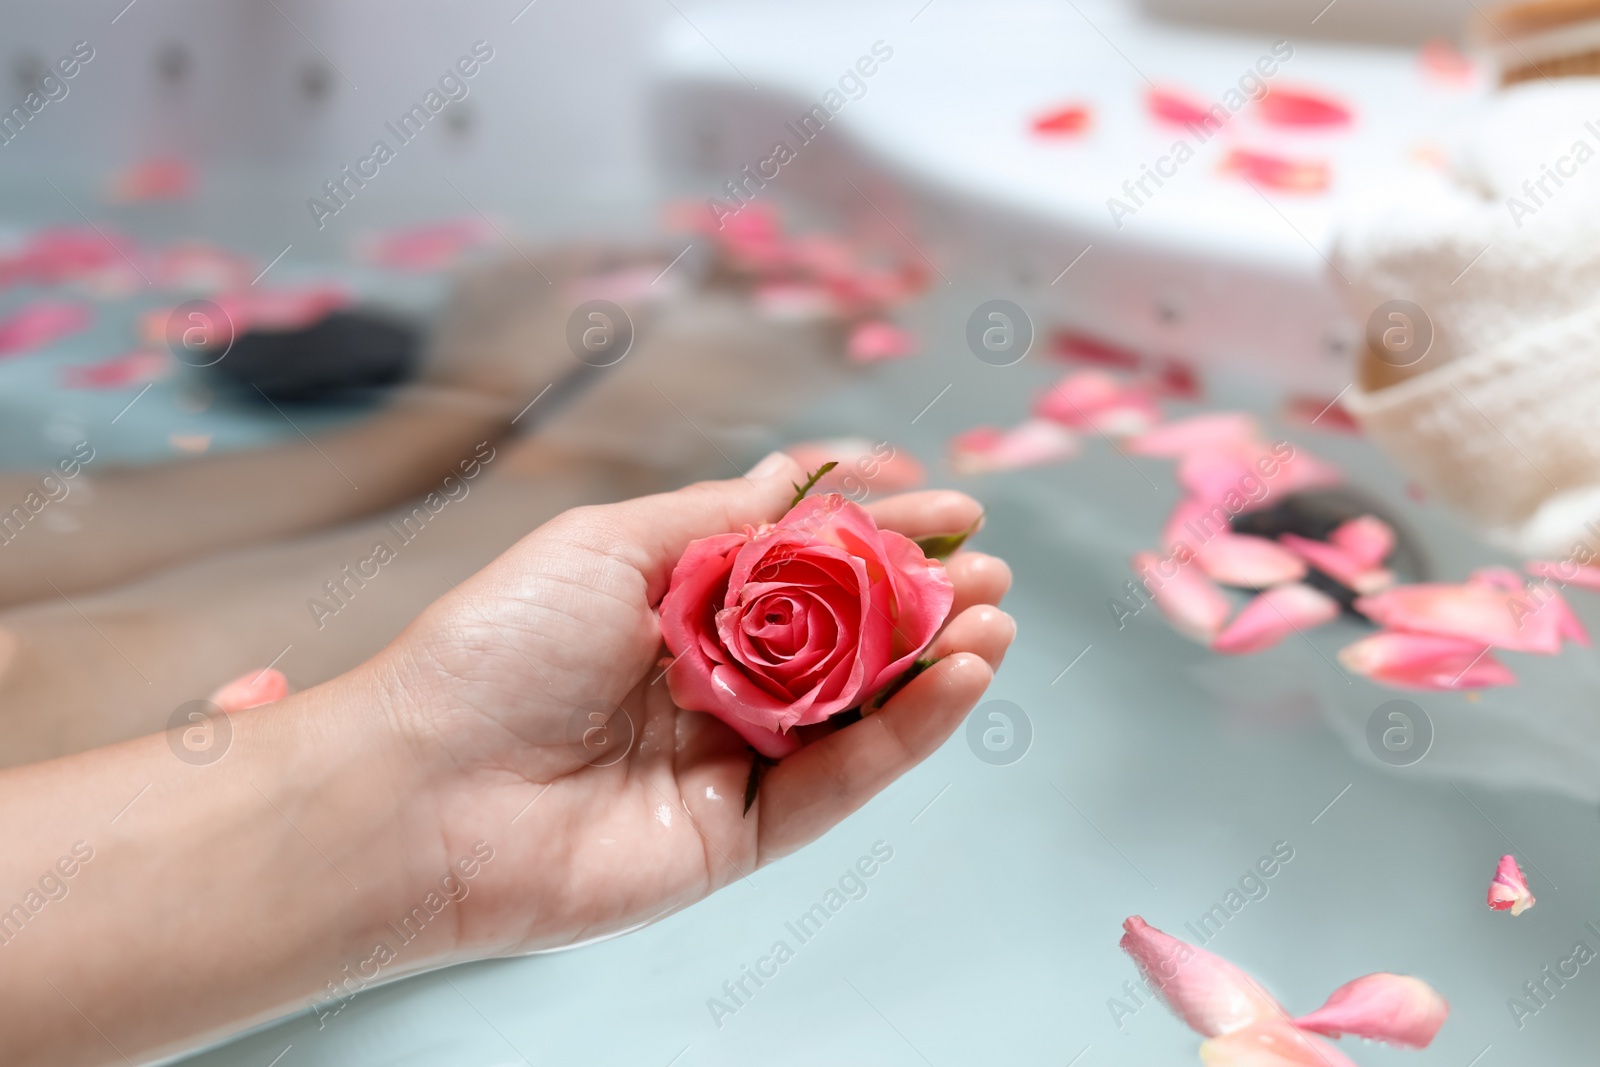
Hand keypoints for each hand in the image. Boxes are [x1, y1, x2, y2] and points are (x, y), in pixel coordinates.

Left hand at [364, 451, 1014, 956]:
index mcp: (671, 604)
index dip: (868, 529)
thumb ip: (719, 519)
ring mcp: (727, 758)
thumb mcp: (610, 543)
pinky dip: (909, 732)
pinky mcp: (740, 833)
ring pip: (855, 709)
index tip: (937, 500)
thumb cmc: (498, 647)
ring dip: (932, 661)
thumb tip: (797, 476)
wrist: (424, 790)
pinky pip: (842, 779)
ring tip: (995, 615)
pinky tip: (959, 676)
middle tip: (986, 567)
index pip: (796, 560)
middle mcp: (707, 679)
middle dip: (916, 597)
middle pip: (839, 636)